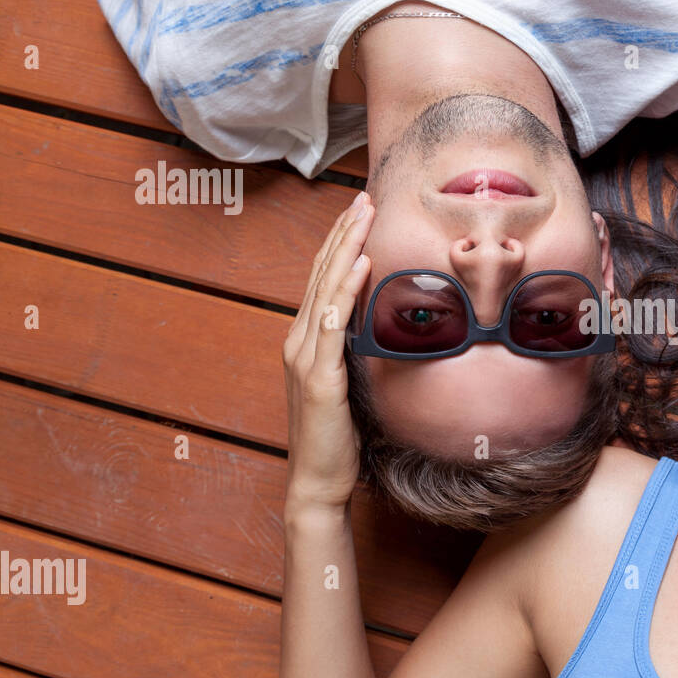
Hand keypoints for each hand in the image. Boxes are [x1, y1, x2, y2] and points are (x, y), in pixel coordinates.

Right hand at [281, 191, 374, 514]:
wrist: (319, 481)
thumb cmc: (338, 438)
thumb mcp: (348, 384)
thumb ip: (354, 352)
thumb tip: (379, 324)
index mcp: (306, 341)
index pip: (322, 280)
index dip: (340, 242)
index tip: (360, 211)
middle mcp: (299, 342)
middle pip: (320, 274)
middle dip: (343, 232)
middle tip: (364, 196)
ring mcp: (305, 357)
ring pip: (325, 289)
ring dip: (345, 247)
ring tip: (363, 214)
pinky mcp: (319, 377)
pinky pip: (332, 325)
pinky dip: (345, 290)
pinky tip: (360, 265)